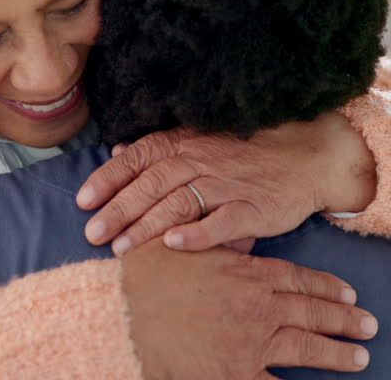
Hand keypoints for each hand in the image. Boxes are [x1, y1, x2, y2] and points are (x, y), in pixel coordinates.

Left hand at [77, 112, 376, 253]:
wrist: (306, 155)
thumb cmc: (247, 152)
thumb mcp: (200, 141)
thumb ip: (158, 150)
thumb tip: (116, 152)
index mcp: (185, 144)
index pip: (138, 159)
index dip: (108, 179)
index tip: (83, 201)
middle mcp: (201, 161)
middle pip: (152, 186)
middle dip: (119, 210)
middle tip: (92, 233)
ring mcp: (226, 185)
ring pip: (178, 205)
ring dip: (147, 226)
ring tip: (121, 249)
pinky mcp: (252, 209)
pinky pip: (220, 222)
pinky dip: (196, 234)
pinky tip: (174, 246)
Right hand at [122, 239, 374, 377]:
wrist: (123, 311)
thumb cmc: (149, 276)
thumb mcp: (188, 245)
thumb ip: (221, 242)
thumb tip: (242, 237)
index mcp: (251, 275)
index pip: (301, 279)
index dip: (328, 287)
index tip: (349, 292)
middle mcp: (261, 307)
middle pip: (314, 311)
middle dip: (345, 319)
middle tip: (370, 325)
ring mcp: (253, 342)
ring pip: (307, 347)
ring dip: (337, 353)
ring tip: (360, 357)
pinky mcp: (237, 373)